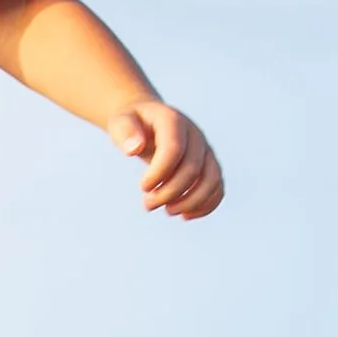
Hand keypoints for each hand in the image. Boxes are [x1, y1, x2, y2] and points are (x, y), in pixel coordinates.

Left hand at [106, 100, 222, 218]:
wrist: (147, 121)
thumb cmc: (132, 123)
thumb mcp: (120, 121)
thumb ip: (124, 132)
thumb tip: (134, 149)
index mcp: (173, 121)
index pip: (174, 149)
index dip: (159, 172)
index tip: (143, 187)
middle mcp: (194, 134)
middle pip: (192, 169)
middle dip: (170, 192)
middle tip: (147, 205)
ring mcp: (205, 150)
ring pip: (211, 180)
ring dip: (191, 202)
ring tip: (168, 211)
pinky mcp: (208, 164)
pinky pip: (217, 187)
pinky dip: (206, 205)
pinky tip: (185, 215)